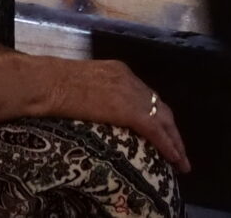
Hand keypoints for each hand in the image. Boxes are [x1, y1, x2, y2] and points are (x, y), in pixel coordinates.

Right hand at [46, 59, 188, 172]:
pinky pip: (155, 130)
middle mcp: (130, 79)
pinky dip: (167, 145)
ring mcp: (131, 93)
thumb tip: (96, 106)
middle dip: (171, 128)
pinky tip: (173, 158)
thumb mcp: (82, 82)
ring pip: (164, 118)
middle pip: (160, 105)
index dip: (157, 113)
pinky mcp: (129, 110)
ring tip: (181, 160)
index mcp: (118, 71)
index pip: (146, 94)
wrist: (49, 83)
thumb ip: (96, 92)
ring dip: (174, 140)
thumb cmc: (52, 83)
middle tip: (179, 149)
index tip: (163, 128)